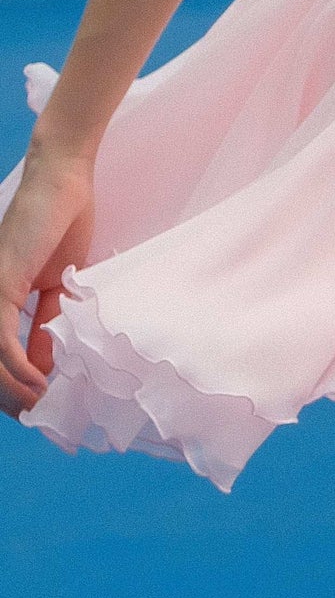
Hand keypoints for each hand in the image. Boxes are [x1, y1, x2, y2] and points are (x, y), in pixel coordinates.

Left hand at [0, 142, 94, 416]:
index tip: (41, 406)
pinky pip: (2, 341)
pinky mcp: (0, 286)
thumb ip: (47, 323)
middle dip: (11, 398)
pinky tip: (40, 382)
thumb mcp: (58, 284)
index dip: (13, 388)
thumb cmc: (63, 222)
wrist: (65, 181)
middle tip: (42, 416)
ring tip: (44, 405)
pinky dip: (20, 367)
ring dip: (15, 391)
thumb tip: (45, 367)